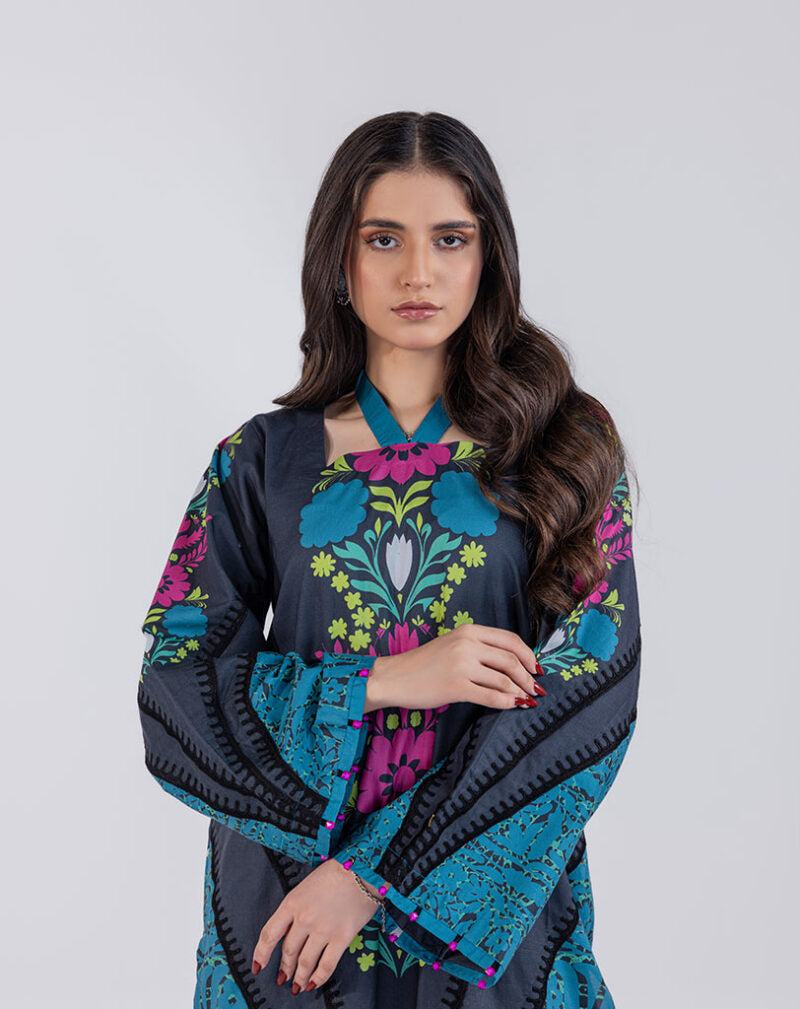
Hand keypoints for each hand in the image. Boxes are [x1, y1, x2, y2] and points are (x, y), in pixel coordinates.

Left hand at [250, 857, 381, 993]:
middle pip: (288, 951)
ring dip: (300, 977)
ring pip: (305, 962)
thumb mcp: (306, 886)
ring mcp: (323, 929)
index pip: (269, 934)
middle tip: (283, 977)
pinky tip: (314, 983)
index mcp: (292, 903)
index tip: (258, 966)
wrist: (362, 868)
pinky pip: (327, 964)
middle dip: (285, 967)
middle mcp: (304, 919)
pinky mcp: (342, 937)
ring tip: (297, 986)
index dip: (261, 954)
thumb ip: (296, 909)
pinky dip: (319, 978)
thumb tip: (290, 933)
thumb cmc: (334, 874)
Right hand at [366, 622, 545, 711]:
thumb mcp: (452, 644)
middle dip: (528, 677)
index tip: (536, 668)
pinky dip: (506, 702)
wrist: (394, 677)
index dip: (528, 655)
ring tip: (527, 699)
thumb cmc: (423, 663)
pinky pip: (490, 696)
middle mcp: (467, 644)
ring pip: (504, 679)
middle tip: (536, 689)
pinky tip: (512, 706)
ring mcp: (461, 665)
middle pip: (511, 660)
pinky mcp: (456, 687)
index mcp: (469, 630)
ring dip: (520, 691)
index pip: (510, 639)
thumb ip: (479, 648)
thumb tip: (513, 664)